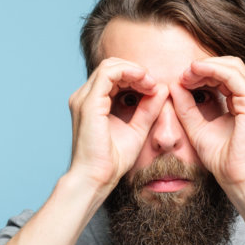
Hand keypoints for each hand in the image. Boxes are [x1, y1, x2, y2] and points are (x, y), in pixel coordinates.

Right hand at [69, 57, 167, 192]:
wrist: (96, 178)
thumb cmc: (111, 161)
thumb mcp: (136, 129)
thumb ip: (147, 109)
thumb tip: (161, 89)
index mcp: (91, 103)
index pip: (113, 76)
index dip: (135, 76)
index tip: (153, 88)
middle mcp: (83, 97)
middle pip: (111, 67)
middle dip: (135, 71)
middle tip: (153, 84)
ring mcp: (84, 98)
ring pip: (110, 66)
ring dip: (134, 70)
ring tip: (150, 83)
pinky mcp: (89, 103)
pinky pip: (109, 73)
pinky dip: (129, 73)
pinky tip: (144, 83)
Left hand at [170, 56, 244, 196]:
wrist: (237, 179)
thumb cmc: (221, 159)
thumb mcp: (196, 127)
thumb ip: (186, 106)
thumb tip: (174, 85)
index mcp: (244, 102)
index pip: (225, 74)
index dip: (202, 72)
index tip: (181, 79)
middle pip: (229, 65)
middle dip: (203, 66)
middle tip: (182, 74)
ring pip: (231, 65)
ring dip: (205, 66)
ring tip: (185, 74)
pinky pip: (231, 76)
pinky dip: (211, 70)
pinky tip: (193, 73)